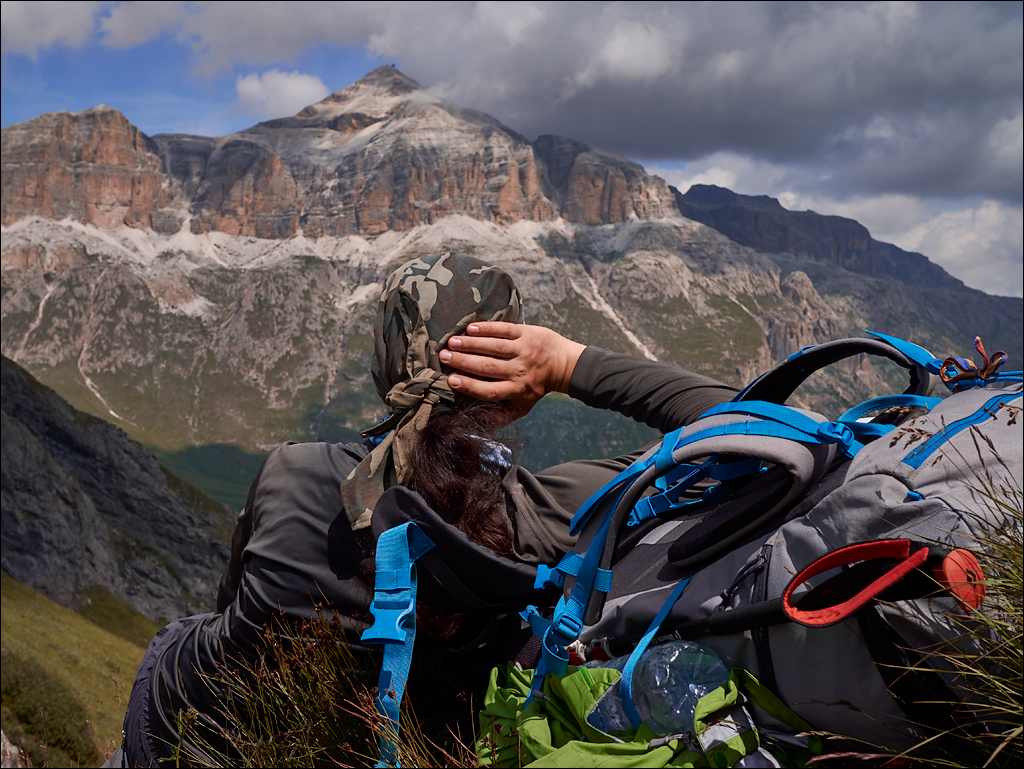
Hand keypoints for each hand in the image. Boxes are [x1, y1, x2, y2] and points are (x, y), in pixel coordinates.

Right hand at [440, 322, 584, 415]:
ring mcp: (523, 350)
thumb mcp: (524, 407)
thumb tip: (478, 419)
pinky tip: (470, 328)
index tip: (451, 380)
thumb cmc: (536, 386)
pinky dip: (487, 329)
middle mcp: (519, 370)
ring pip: (493, 346)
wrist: (563, 364)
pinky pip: (504, 330)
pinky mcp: (526, 333)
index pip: (490, 389)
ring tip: (451, 342)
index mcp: (516, 389)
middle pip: (487, 366)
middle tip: (443, 357)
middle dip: (463, 361)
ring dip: (470, 344)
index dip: (469, 386)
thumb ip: (503, 416)